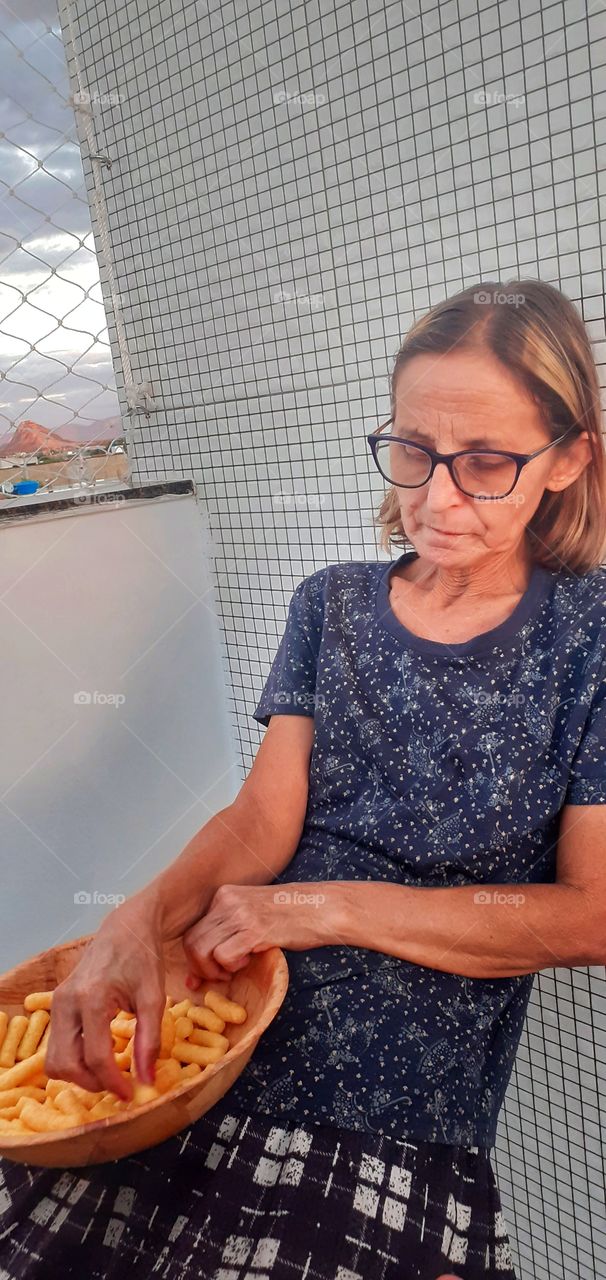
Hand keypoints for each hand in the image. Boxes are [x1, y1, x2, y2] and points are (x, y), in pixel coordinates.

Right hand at [44, 904, 166, 1102]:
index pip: (95, 1057)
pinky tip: (101, 1051)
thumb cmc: (143, 957)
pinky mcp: (58, 1004)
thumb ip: (149, 1040)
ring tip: (109, 1070)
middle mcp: (66, 1002)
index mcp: (91, 998)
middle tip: (118, 1084)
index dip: (113, 1082)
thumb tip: (146, 1081)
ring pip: (55, 1058)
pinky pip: (58, 1044)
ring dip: (79, 1073)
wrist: (127, 928)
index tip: (131, 1094)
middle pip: (65, 1064)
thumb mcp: (154, 998)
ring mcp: (58, 1003)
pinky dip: (75, 1057)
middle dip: (91, 1082)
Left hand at [182, 882, 332, 988]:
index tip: (201, 975)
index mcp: (224, 895)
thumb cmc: (291, 915)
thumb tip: (203, 962)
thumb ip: (229, 929)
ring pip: (201, 950)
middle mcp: (226, 901)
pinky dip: (231, 967)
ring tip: (234, 970)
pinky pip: (223, 956)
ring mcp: (238, 914)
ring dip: (214, 970)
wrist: (322, 908)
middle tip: (220, 977)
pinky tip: (248, 961)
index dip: (194, 958)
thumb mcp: (253, 913)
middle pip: (191, 941)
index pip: (192, 929)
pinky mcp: (252, 929)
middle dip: (199, 968)